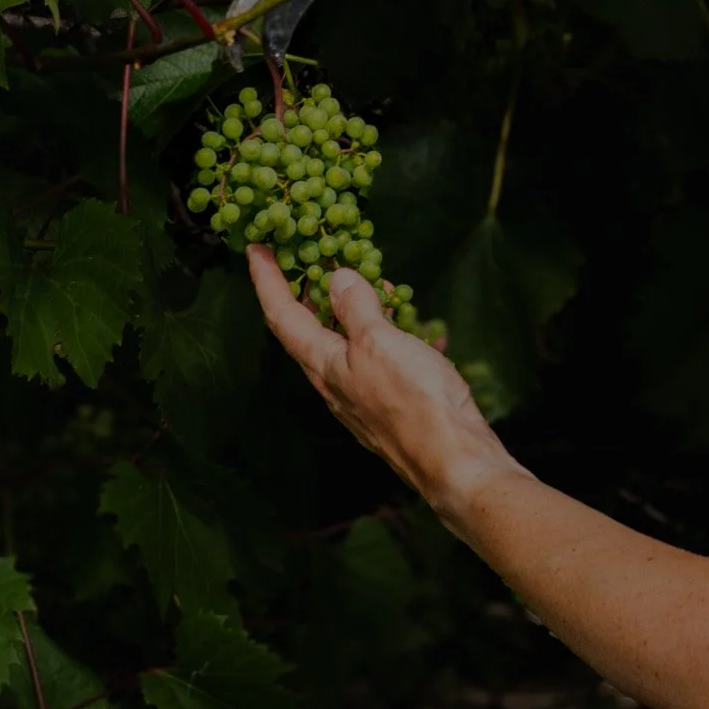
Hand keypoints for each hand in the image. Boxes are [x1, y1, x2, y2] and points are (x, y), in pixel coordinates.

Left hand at [247, 249, 523, 513]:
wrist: (454, 459)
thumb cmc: (414, 400)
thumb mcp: (379, 342)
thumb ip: (356, 308)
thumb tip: (337, 278)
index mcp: (324, 365)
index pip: (282, 316)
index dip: (267, 280)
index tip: (255, 249)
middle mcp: (337, 383)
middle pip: (311, 331)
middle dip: (311, 293)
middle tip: (316, 258)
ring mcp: (366, 396)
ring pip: (351, 345)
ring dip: (359, 311)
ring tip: (379, 285)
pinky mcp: (396, 405)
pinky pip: (388, 361)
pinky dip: (399, 337)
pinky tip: (424, 328)